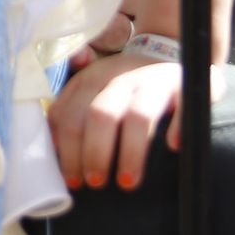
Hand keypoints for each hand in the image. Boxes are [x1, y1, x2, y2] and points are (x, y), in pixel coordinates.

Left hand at [47, 46, 221, 192]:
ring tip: (127, 183)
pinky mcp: (183, 85)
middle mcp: (120, 78)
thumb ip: (69, 111)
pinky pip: (183, 104)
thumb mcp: (90, 89)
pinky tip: (172, 147)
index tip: (72, 181)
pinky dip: (178, 126)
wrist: (164, 51)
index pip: (70, 115)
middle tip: (96, 184)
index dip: (69, 151)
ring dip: (130, 152)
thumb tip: (51, 146)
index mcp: (91, 79)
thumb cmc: (121, 83)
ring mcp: (153, 81)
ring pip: (137, 115)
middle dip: (95, 153)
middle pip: (100, 115)